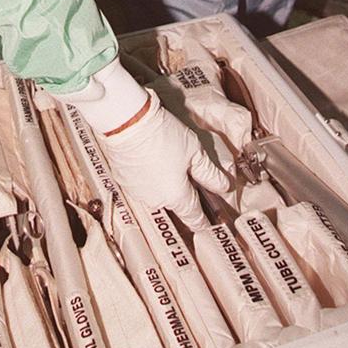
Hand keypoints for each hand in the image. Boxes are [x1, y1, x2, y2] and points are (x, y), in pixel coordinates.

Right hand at [101, 90, 229, 229]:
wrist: (127, 123)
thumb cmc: (164, 135)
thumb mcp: (194, 151)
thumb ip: (209, 174)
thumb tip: (224, 187)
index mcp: (176, 197)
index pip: (193, 218)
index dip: (202, 221)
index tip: (208, 224)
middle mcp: (156, 201)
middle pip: (175, 203)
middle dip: (182, 192)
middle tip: (186, 172)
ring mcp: (137, 192)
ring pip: (156, 193)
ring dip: (163, 183)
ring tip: (165, 159)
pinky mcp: (123, 181)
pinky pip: (141, 184)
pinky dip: (147, 176)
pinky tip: (148, 157)